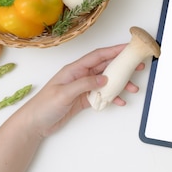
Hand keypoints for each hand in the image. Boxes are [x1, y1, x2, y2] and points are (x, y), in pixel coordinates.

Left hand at [21, 44, 144, 136]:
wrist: (34, 123)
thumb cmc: (43, 106)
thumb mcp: (64, 93)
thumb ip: (85, 84)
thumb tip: (104, 78)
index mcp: (74, 69)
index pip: (98, 56)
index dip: (114, 50)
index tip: (128, 48)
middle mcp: (80, 76)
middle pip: (105, 67)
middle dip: (122, 66)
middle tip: (137, 66)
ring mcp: (83, 87)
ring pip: (106, 82)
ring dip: (120, 84)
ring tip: (133, 88)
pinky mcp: (84, 99)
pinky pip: (102, 95)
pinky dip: (112, 98)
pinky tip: (120, 101)